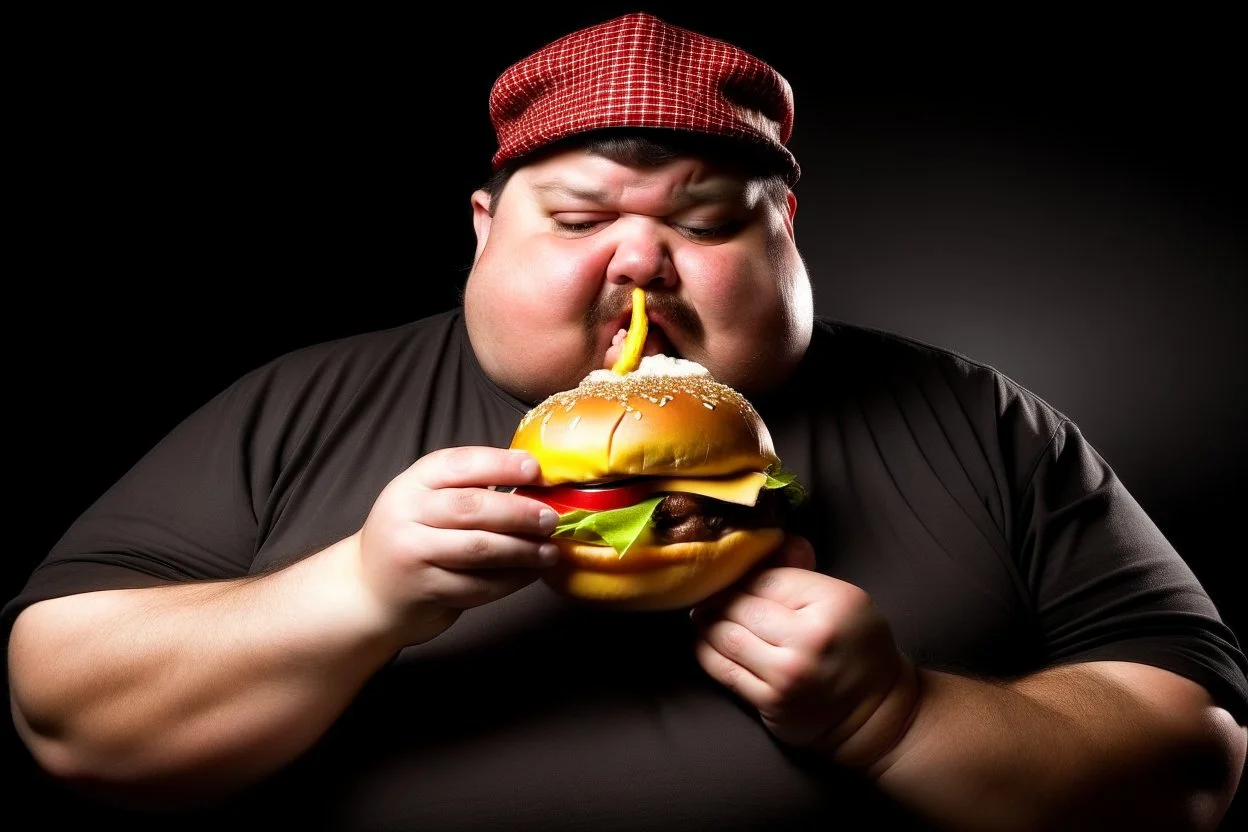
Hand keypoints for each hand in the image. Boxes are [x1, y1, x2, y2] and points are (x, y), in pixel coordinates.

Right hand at [354, 446, 558, 644]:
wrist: (368, 590)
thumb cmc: (413, 536)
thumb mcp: (426, 501)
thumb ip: (468, 489)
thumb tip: (535, 484)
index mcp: (413, 482)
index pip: (460, 464)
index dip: (501, 464)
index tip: (536, 470)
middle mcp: (407, 513)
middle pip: (471, 507)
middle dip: (518, 512)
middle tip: (551, 518)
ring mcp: (413, 553)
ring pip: (478, 549)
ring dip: (522, 550)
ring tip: (550, 551)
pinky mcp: (425, 590)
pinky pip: (478, 585)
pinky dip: (511, 580)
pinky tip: (530, 574)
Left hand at [690, 535, 918, 768]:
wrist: (876, 712)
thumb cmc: (855, 647)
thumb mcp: (844, 599)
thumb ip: (801, 571)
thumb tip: (765, 541)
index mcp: (832, 602)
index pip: (765, 578)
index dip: (744, 576)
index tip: (732, 577)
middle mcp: (810, 638)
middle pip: (740, 606)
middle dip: (719, 598)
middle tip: (708, 594)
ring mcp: (788, 674)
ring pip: (725, 636)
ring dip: (707, 623)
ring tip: (704, 615)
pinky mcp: (771, 702)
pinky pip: (722, 670)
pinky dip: (706, 650)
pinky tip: (707, 640)